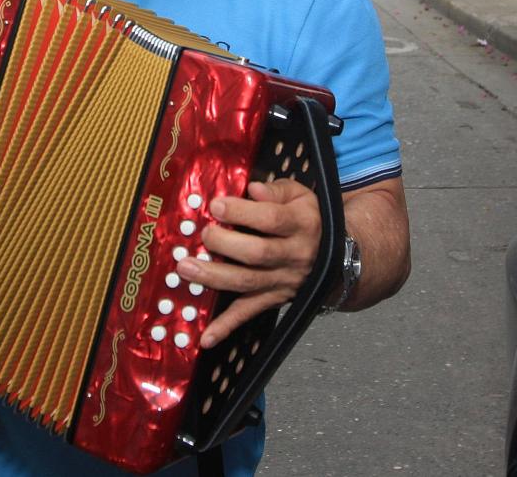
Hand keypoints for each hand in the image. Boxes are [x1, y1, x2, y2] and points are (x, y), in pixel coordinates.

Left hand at [175, 180, 321, 348]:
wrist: (340, 255)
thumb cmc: (308, 220)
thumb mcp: (301, 196)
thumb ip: (276, 190)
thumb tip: (252, 189)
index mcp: (300, 225)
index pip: (271, 219)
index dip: (241, 213)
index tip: (216, 206)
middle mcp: (293, 255)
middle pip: (257, 253)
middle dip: (224, 244)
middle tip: (203, 234)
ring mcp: (283, 281)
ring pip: (247, 283)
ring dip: (214, 277)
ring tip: (186, 268)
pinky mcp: (273, 299)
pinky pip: (248, 313)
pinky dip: (226, 327)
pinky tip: (206, 336)